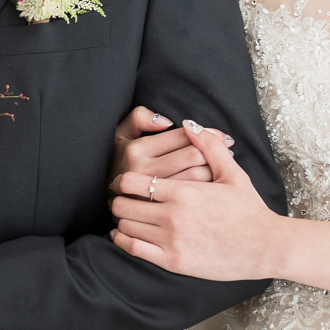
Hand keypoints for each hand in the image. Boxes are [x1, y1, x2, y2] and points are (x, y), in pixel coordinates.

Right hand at [109, 105, 233, 192]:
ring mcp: (152, 194)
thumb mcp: (121, 134)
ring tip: (221, 165)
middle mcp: (144, 172)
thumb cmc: (119, 163)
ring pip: (197, 176)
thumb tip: (166, 120)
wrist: (104, 201)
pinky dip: (209, 188)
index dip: (207, 133)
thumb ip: (139, 118)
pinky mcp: (158, 211)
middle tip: (226, 150)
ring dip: (215, 169)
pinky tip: (212, 184)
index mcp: (138, 150)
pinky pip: (193, 197)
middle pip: (193, 156)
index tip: (222, 136)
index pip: (183, 136)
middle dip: (215, 151)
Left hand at [110, 120, 287, 280]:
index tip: (123, 182)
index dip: (121, 181)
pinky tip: (125, 236)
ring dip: (122, 221)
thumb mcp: (232, 173)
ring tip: (126, 217)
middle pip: (122, 205)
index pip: (131, 182)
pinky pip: (133, 250)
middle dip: (119, 200)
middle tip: (122, 199)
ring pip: (125, 227)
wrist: (264, 246)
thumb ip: (209, 146)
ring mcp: (171, 241)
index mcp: (183, 191)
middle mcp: (173, 216)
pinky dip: (123, 241)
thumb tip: (190, 124)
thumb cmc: (248, 209)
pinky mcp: (173, 262)